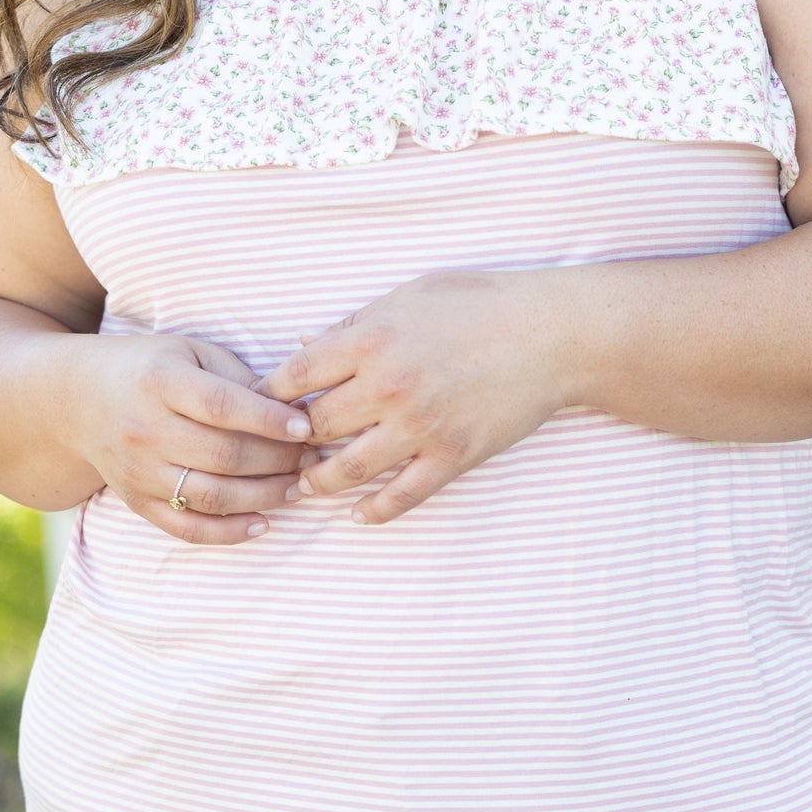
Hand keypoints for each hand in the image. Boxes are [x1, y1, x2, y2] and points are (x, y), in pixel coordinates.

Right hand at [64, 332, 317, 544]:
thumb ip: (238, 378)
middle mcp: (143, 429)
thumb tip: (292, 411)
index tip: (307, 426)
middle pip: (223, 456)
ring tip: (297, 487)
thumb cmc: (152, 369)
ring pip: (211, 496)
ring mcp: (138, 471)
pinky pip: (187, 527)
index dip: (269, 420)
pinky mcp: (137, 502)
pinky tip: (264, 523)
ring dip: (264, 497)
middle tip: (311, 458)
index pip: (221, 406)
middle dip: (278, 461)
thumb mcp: (191, 353)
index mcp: (159, 381)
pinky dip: (229, 533)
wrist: (79, 401)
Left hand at [260, 270, 572, 524]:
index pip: (295, 377)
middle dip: (291, 443)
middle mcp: (388, 386)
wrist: (552, 335)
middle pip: (315, 428)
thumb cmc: (479, 304)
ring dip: (319, 483)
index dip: (268, 397)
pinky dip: (375, 511)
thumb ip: (355, 324)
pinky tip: (359, 515)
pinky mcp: (452, 456)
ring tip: (307, 486)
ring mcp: (420, 426)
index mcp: (371, 340)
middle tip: (277, 453)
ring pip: (348, 470)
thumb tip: (306, 344)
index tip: (259, 408)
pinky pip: (403, 496)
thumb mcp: (409, 296)